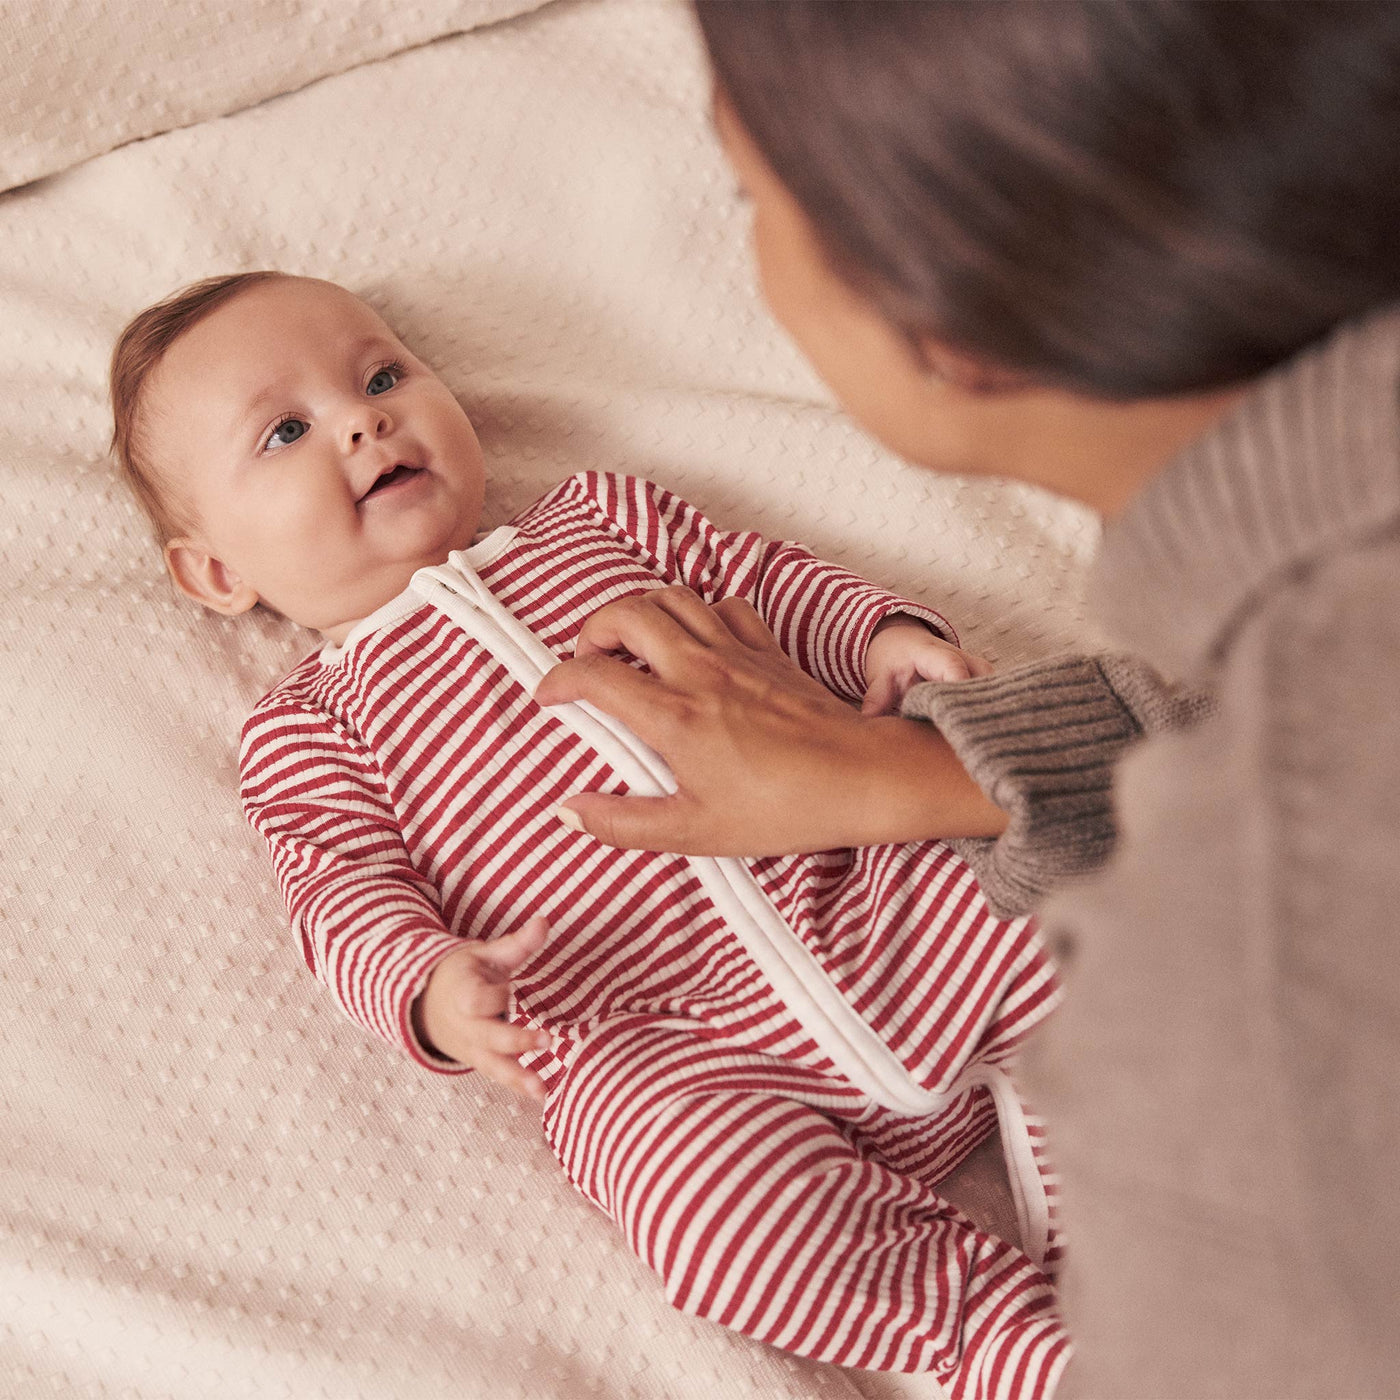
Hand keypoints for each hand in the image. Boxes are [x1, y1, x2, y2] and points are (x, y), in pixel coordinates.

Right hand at [413, 917, 551, 1100]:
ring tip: (543, 1089)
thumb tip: (544, 920)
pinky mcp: (480, 1061)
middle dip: (515, 1040)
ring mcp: (471, 1048)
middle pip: (488, 1037)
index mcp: (461, 993)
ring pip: (493, 1065)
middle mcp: (464, 1025)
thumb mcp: (484, 955)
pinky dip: (518, 1087)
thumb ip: (516, 943)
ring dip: (518, 1078)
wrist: (428, 1004)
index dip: (496, 995)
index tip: (511, 988)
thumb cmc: (464, 974)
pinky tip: (542, 1095)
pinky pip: (498, 1076)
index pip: (478, 999)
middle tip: (547, 1040)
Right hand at [534, 587, 1005, 854]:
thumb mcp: (693, 831)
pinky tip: (695, 638)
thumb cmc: (782, 810)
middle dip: (592, 629)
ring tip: (631, 642)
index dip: (558, 680)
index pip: (594, 676)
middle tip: (588, 660)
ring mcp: (736, 653)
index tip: (549, 697)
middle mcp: (699, 671)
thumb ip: (623, 822)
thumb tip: (568, 812)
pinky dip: (698, 610)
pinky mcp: (769, 650)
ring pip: (673, 598)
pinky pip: (725, 605)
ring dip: (641, 610)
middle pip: (626, 614)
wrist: (861, 779)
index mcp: (673, 717)